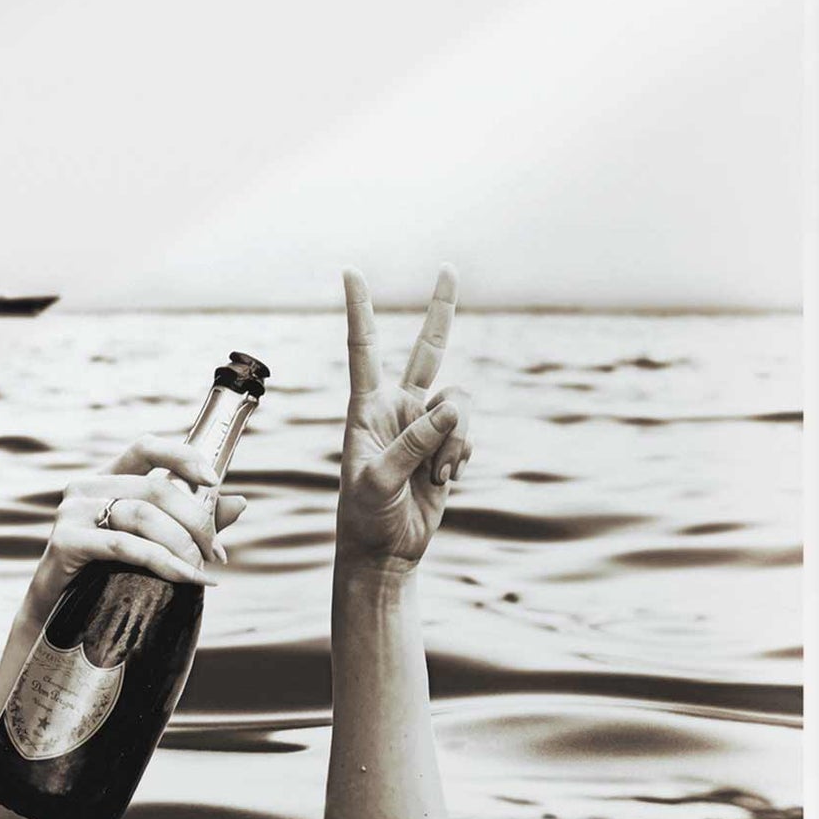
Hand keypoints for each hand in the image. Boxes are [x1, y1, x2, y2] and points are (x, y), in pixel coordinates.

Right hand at [22, 433, 247, 623]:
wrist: (57, 619)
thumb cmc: (106, 576)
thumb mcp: (152, 543)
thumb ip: (190, 522)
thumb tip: (240, 503)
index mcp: (107, 478)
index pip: (146, 447)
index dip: (183, 457)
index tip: (213, 480)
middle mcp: (86, 487)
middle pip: (155, 488)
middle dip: (196, 520)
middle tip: (216, 553)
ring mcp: (72, 512)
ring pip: (143, 516)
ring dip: (182, 545)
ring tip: (202, 571)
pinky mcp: (64, 542)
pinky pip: (125, 546)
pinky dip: (163, 562)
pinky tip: (187, 578)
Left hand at [338, 264, 472, 568]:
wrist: (386, 551)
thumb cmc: (366, 517)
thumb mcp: (379, 481)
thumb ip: (413, 444)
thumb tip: (451, 408)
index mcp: (365, 408)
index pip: (363, 349)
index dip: (359, 309)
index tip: (350, 272)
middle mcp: (397, 407)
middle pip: (427, 348)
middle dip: (441, 310)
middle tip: (449, 267)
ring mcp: (425, 425)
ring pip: (460, 404)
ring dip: (454, 441)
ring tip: (436, 475)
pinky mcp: (447, 445)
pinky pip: (468, 433)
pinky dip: (461, 456)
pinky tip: (443, 480)